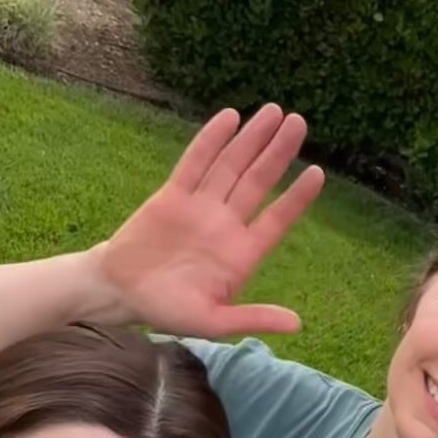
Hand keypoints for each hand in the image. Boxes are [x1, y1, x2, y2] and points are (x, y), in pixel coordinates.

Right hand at [96, 106, 324, 337]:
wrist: (119, 292)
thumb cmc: (167, 311)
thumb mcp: (212, 322)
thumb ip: (252, 318)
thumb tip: (297, 325)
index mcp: (240, 254)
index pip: (276, 220)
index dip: (296, 198)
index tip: (317, 173)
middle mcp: (224, 224)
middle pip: (257, 181)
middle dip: (278, 152)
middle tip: (299, 121)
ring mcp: (200, 206)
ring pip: (231, 165)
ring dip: (252, 139)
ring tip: (274, 112)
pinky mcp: (173, 195)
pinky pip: (195, 163)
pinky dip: (212, 141)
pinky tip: (230, 118)